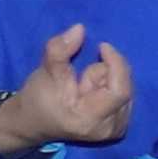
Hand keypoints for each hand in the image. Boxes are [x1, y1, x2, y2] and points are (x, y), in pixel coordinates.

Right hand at [0, 18, 134, 155]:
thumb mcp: (46, 71)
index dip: (115, 63)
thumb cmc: (38, 99)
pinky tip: (91, 96)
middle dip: (102, 73)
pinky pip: (124, 94)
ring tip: (82, 90)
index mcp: (90, 119)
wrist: (32, 123)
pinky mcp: (118, 126)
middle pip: (123, 85)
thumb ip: (61, 49)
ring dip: (104, 81)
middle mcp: (109, 129)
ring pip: (125, 88)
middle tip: (79, 79)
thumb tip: (80, 28)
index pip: (120, 90)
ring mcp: (115, 130)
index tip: (102, 46)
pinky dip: (109, 88)